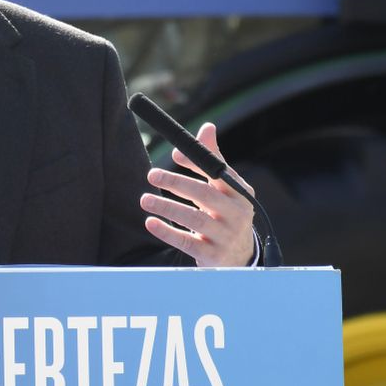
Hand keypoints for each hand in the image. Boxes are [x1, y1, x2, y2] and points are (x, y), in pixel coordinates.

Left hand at [139, 123, 255, 266]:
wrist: (241, 257)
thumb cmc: (227, 213)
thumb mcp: (226, 188)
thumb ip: (212, 159)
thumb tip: (207, 128)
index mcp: (239, 193)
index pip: (218, 173)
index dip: (196, 163)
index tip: (175, 155)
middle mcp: (236, 214)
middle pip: (205, 195)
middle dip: (177, 183)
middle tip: (152, 175)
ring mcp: (226, 235)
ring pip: (195, 219)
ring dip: (167, 208)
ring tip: (145, 199)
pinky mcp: (213, 255)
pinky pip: (187, 242)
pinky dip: (167, 232)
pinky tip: (151, 223)